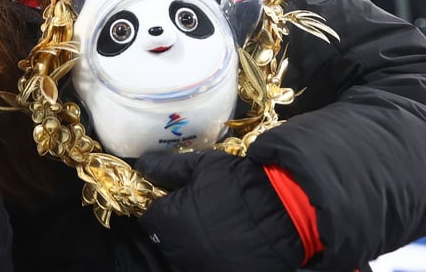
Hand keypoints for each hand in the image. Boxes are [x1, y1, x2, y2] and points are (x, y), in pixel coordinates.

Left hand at [134, 150, 303, 271]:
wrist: (285, 210)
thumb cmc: (237, 183)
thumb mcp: (199, 166)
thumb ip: (166, 168)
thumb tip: (142, 165)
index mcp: (168, 221)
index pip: (150, 216)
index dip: (162, 204)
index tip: (176, 197)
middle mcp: (179, 250)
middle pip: (165, 238)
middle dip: (175, 224)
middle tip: (199, 209)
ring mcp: (201, 266)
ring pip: (185, 254)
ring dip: (192, 242)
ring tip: (215, 225)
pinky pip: (206, 265)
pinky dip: (211, 255)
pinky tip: (227, 241)